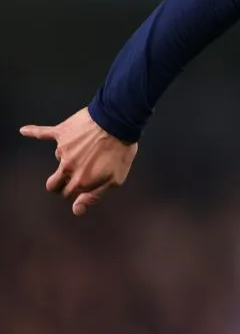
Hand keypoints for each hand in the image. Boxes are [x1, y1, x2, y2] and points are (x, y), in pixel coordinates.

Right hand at [20, 107, 137, 215]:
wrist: (118, 123)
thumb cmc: (120, 152)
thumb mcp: (115, 179)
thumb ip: (94, 195)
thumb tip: (76, 210)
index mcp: (80, 180)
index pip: (66, 193)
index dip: (73, 191)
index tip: (79, 186)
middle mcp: (67, 167)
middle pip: (53, 183)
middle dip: (59, 183)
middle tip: (71, 175)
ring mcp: (62, 150)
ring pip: (58, 158)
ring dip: (68, 155)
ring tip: (88, 146)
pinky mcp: (61, 133)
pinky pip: (43, 132)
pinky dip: (33, 131)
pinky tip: (24, 131)